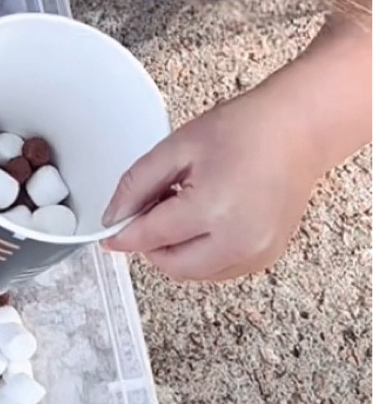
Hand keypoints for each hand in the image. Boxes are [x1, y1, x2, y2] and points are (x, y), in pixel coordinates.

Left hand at [101, 80, 323, 281]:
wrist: (296, 131)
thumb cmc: (242, 130)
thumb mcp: (177, 147)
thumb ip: (137, 184)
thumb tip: (113, 217)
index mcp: (212, 210)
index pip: (151, 237)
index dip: (122, 236)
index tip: (107, 235)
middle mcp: (238, 241)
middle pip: (172, 265)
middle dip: (151, 244)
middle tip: (151, 210)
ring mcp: (257, 253)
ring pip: (196, 273)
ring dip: (177, 251)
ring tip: (183, 209)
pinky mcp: (267, 257)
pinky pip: (220, 270)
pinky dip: (202, 254)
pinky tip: (204, 220)